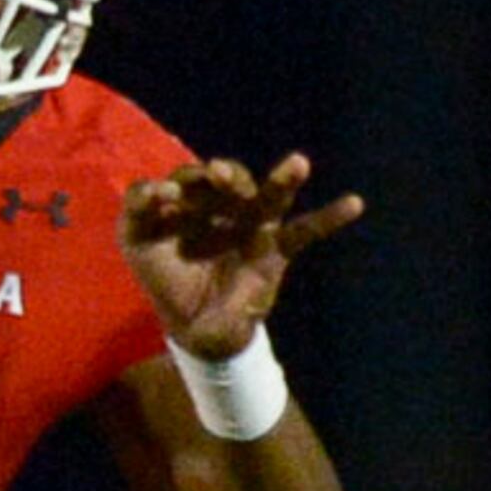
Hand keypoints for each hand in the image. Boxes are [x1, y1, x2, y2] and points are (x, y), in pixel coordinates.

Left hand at [118, 154, 364, 356]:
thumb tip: (153, 190)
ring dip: (283, 180)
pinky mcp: (275, 250)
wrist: (195, 327)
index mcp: (189, 203)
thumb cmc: (165, 279)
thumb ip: (136, 212)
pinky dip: (329, 218)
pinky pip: (304, 232)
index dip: (176, 185)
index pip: (185, 182)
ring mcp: (251, 226)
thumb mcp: (137, 243)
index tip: (166, 197)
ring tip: (298, 163)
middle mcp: (222, 208)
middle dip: (225, 175)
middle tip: (218, 175)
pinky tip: (353, 203)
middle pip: (228, 182)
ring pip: (269, 198)